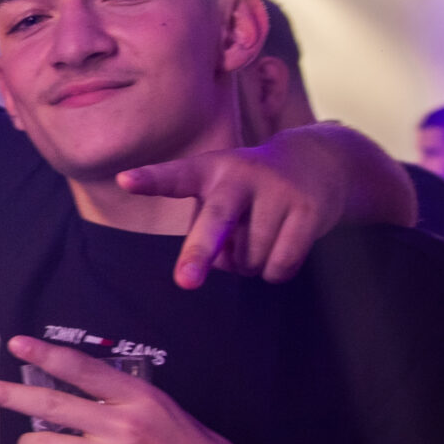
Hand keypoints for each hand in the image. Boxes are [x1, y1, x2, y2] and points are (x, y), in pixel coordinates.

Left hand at [119, 140, 338, 289]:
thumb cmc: (251, 188)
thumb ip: (210, 227)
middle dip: (198, 252)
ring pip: (250, 258)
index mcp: (210, 169)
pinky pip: (281, 265)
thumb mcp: (223, 193)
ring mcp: (278, 191)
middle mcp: (241, 175)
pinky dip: (274, 271)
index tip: (124, 181)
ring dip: (249, 264)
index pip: (176, 175)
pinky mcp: (308, 210)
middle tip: (185, 282)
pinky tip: (279, 248)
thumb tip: (220, 264)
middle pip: (217, 220)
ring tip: (258, 237)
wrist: (319, 160)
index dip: (151, 180)